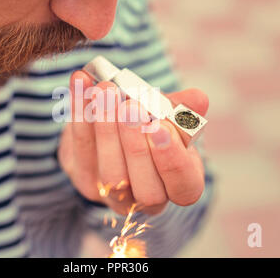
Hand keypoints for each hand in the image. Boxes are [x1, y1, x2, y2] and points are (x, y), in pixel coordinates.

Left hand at [58, 70, 208, 215]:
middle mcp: (146, 197)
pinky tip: (82, 82)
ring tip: (106, 91)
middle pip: (146, 190)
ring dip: (106, 129)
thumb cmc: (149, 124)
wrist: (113, 128)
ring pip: (111, 174)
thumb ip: (181, 109)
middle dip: (137, 147)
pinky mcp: (83, 177)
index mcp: (177, 184)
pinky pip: (80, 149)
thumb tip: (199, 99)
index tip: (161, 126)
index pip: (184, 187)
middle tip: (131, 107)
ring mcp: (112, 193)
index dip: (174, 161)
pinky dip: (80, 112)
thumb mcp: (169, 115)